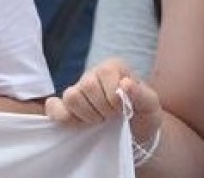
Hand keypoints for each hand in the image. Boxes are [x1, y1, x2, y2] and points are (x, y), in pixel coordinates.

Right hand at [45, 58, 161, 147]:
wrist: (136, 136)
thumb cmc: (143, 116)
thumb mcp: (151, 106)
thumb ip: (141, 94)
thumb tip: (125, 83)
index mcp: (112, 67)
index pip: (104, 73)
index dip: (114, 97)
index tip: (123, 109)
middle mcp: (91, 74)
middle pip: (86, 85)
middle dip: (102, 108)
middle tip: (112, 117)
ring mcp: (75, 90)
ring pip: (70, 96)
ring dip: (87, 115)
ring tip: (99, 121)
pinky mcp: (64, 106)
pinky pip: (52, 106)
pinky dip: (62, 116)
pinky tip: (79, 124)